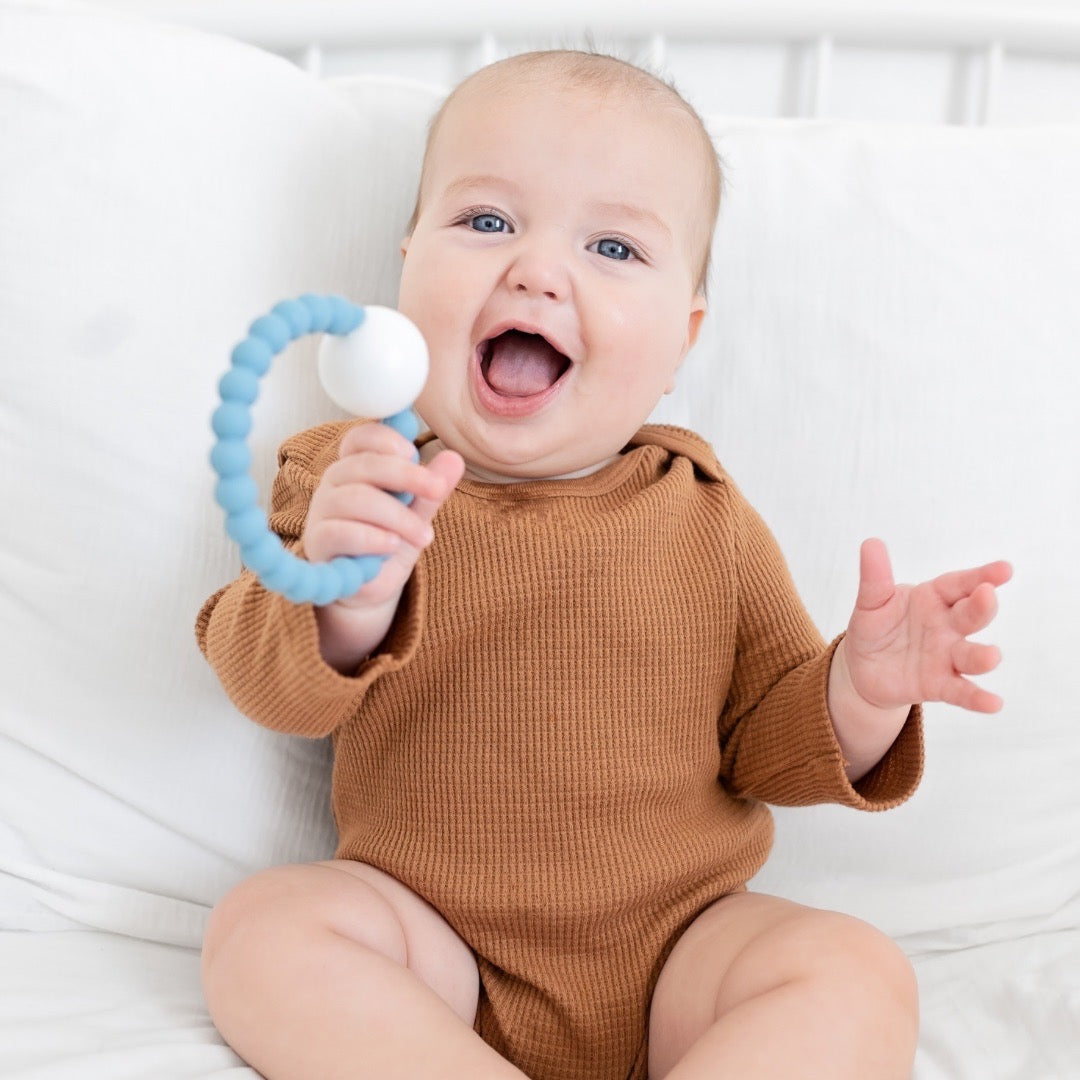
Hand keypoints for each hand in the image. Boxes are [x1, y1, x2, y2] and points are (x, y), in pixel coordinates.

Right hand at [303, 421, 463, 610]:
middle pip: (364, 464)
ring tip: (424, 537)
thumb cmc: (388, 543)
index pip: (361, 437)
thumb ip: (432, 489)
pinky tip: (393, 546)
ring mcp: (322, 512)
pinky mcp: (317, 543)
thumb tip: (455, 459)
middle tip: (438, 490)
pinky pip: (339, 532)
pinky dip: (372, 538)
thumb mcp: (417, 514)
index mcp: (356, 467)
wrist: (366, 589)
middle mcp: (334, 483)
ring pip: (356, 499)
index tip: (414, 452)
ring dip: (397, 516)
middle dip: (406, 474)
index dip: (386, 438)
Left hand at [843, 539, 1011, 713]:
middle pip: (969, 615)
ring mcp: (946, 656)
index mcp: (933, 598)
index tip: (1004, 569)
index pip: (958, 584)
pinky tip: (993, 703)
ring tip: (991, 656)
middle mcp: (947, 626)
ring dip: (982, 656)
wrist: (863, 668)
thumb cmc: (875, 627)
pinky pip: (961, 691)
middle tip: (987, 595)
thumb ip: (874, 577)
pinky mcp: (939, 684)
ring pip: (970, 655)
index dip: (981, 575)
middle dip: (981, 606)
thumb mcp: (871, 602)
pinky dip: (977, 698)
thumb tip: (871, 543)